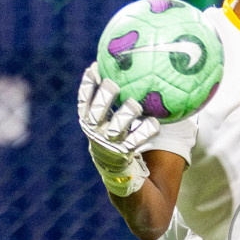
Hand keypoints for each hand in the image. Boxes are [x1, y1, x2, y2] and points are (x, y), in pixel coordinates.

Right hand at [78, 63, 159, 194]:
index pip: (83, 101)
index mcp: (88, 122)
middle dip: (103, 98)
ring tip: (134, 103)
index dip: (87, 85)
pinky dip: (145, 131)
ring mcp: (109, 144)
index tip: (94, 68)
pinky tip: (156, 122)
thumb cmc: (114, 135)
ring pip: (116, 128)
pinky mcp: (124, 154)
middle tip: (113, 84)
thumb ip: (109, 99)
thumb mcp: (105, 120)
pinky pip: (136, 141)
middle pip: (96, 114)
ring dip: (125, 115)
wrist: (116, 171)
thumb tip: (122, 68)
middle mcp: (96, 133)